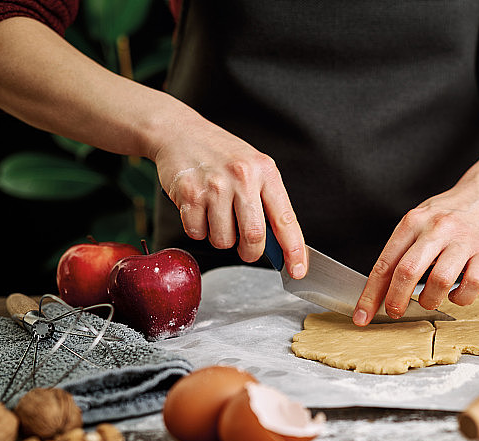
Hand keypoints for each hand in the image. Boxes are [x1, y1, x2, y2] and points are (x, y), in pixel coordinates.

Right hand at [154, 115, 306, 277]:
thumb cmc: (222, 155)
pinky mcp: (189, 193)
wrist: (180, 132)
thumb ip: (268, 203)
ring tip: (217, 216)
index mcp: (266, 172)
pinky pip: (197, 232)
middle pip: (254, 237)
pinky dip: (198, 229)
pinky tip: (198, 209)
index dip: (294, 250)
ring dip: (221, 239)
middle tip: (246, 250)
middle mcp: (243, 177)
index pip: (286, 220)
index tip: (298, 271)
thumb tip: (280, 246)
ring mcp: (215, 185)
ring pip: (223, 240)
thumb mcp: (254, 169)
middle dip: (251, 252)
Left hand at [353, 177, 478, 325]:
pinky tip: (454, 294)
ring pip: (441, 280)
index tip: (362, 315)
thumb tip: (380, 291)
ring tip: (429, 300)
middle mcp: (437, 228)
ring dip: (430, 300)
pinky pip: (472, 285)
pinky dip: (460, 298)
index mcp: (413, 222)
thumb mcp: (417, 223)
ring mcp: (463, 240)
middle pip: (408, 271)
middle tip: (395, 312)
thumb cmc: (447, 216)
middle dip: (397, 300)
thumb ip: (401, 251)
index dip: (370, 295)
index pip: (385, 264)